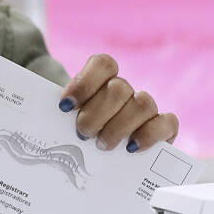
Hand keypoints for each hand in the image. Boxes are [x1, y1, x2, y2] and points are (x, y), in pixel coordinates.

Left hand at [57, 54, 177, 152]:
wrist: (85, 150)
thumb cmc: (71, 132)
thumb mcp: (59, 119)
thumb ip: (55, 114)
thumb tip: (46, 119)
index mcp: (101, 79)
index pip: (103, 64)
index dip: (85, 83)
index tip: (65, 106)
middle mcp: (124, 90)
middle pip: (119, 89)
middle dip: (97, 114)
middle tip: (82, 134)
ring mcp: (144, 107)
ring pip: (142, 103)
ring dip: (119, 127)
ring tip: (102, 145)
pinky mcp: (162, 127)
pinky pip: (168, 122)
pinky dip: (151, 134)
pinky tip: (131, 148)